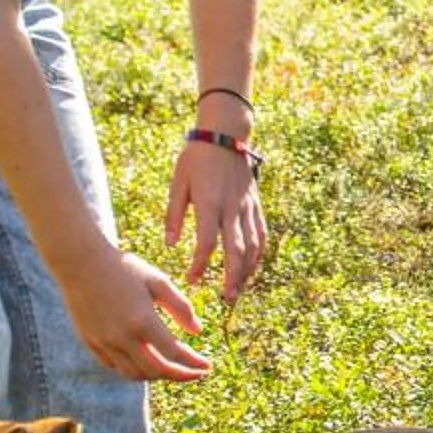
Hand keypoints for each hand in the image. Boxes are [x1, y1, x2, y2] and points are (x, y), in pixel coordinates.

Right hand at [62, 244, 210, 382]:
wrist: (80, 262)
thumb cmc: (124, 268)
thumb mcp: (158, 281)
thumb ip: (181, 307)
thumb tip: (198, 331)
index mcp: (143, 320)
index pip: (174, 353)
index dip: (194, 363)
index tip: (207, 366)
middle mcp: (122, 337)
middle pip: (157, 370)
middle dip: (180, 375)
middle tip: (196, 373)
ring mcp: (103, 342)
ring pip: (135, 374)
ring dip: (157, 376)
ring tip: (173, 369)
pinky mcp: (90, 343)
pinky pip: (116, 367)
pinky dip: (135, 370)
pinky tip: (147, 362)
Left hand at [169, 136, 268, 300]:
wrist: (225, 134)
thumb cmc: (196, 158)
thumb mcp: (178, 183)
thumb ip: (174, 215)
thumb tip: (171, 244)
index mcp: (209, 203)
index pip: (207, 242)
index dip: (200, 264)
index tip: (192, 279)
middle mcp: (232, 208)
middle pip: (236, 250)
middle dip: (232, 276)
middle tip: (227, 298)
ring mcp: (247, 207)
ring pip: (253, 245)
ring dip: (248, 270)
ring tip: (239, 289)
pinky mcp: (255, 204)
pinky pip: (261, 234)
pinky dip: (259, 253)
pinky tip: (253, 267)